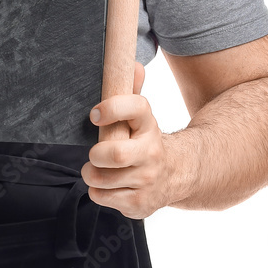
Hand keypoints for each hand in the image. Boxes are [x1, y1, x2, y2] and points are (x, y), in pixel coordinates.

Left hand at [80, 61, 170, 218]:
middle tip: (94, 153)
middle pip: (117, 154)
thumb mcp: (141, 117)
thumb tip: (133, 64)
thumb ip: (131, 90)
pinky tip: (108, 185)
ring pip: (104, 179)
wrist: (176, 174)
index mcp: (149, 125)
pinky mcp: (140, 204)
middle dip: (97, 154)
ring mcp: (147, 181)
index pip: (135, 108)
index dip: (112, 108)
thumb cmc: (144, 140)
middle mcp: (151, 153)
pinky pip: (103, 197)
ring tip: (97, 168)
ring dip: (92, 173)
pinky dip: (97, 191)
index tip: (94, 114)